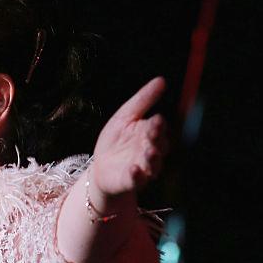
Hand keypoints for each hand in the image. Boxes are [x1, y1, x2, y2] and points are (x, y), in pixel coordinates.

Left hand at [90, 76, 168, 196]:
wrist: (101, 167)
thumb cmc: (116, 140)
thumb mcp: (126, 116)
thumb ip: (143, 100)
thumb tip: (161, 80)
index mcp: (151, 133)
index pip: (159, 128)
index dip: (159, 125)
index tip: (157, 119)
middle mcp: (151, 151)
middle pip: (160, 145)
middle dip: (157, 139)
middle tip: (153, 133)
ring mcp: (143, 167)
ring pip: (154, 164)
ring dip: (153, 158)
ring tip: (149, 152)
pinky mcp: (131, 181)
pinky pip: (137, 180)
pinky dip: (137, 176)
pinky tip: (134, 169)